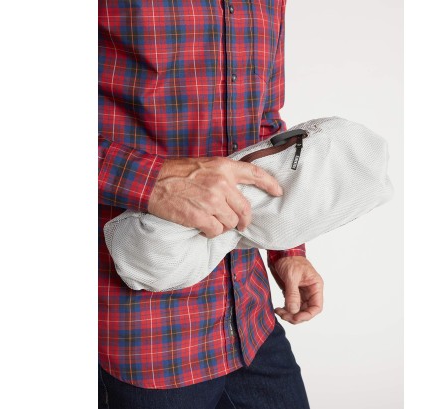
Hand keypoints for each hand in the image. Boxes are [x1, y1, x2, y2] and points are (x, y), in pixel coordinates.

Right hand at [148, 157, 282, 237]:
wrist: (152, 181)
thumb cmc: (176, 173)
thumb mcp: (204, 165)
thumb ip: (223, 175)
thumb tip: (237, 192)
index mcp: (223, 167)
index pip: (254, 174)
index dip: (270, 184)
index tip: (278, 191)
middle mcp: (221, 183)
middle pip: (244, 209)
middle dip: (244, 220)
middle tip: (240, 224)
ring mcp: (211, 201)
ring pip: (231, 223)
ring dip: (223, 226)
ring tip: (210, 221)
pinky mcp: (200, 216)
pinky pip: (215, 231)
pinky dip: (210, 232)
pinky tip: (201, 226)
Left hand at [271, 256, 323, 323]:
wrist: (281, 253)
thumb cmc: (290, 259)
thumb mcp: (292, 276)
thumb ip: (293, 294)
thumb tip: (293, 311)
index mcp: (315, 286)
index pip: (316, 307)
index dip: (307, 315)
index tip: (295, 318)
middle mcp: (310, 291)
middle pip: (307, 311)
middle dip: (296, 316)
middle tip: (284, 315)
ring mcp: (302, 293)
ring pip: (298, 310)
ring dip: (289, 314)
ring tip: (279, 311)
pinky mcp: (293, 292)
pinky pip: (292, 305)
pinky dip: (286, 309)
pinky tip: (278, 309)